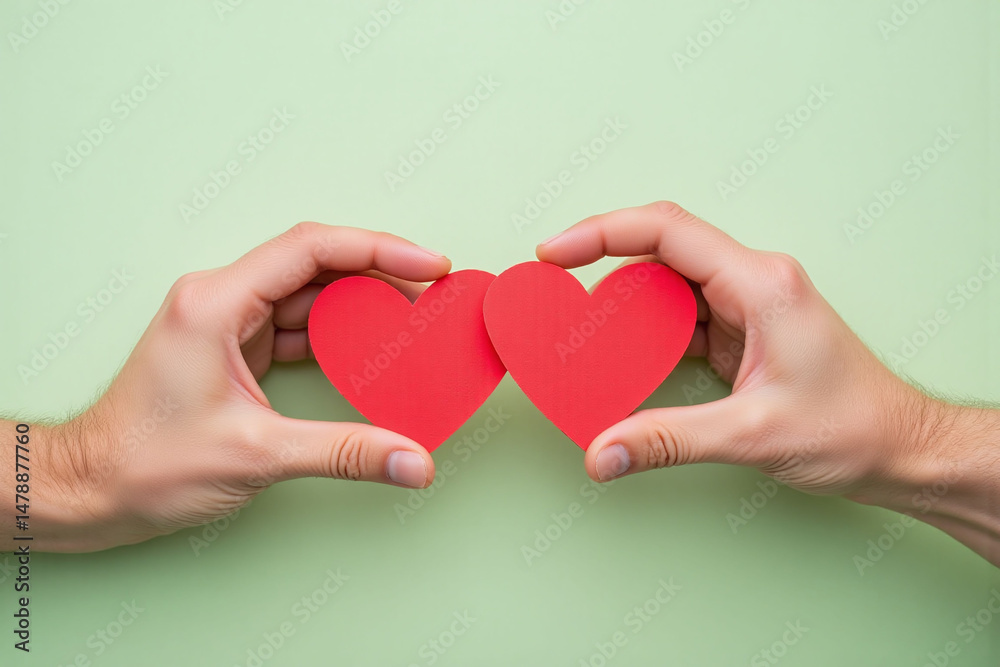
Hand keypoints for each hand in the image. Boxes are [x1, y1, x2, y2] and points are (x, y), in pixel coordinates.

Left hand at [31, 223, 449, 551]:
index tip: (427, 263)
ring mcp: (226, 323)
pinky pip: (295, 326)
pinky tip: (370, 350)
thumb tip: (413, 461)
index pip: (310, 249)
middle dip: (377, 275)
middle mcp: (220, 300)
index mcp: (216, 302)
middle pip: (315, 265)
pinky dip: (336, 336)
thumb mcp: (257, 454)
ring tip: (410, 319)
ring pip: (307, 295)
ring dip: (359, 306)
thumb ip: (345, 452)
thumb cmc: (147, 463)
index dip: (377, 249)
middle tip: (430, 294)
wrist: (92, 490)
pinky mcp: (232, 348)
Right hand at [536, 201, 999, 563]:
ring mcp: (748, 305)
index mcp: (761, 284)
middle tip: (554, 292)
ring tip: (580, 329)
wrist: (900, 448)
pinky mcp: (743, 331)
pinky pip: (682, 318)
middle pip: (662, 250)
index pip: (668, 232)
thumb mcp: (753, 435)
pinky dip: (646, 334)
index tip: (555, 250)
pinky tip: (622, 356)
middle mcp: (754, 282)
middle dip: (603, 265)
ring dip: (624, 305)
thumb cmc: (853, 428)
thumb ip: (669, 440)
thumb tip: (602, 452)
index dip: (603, 232)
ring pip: (669, 285)